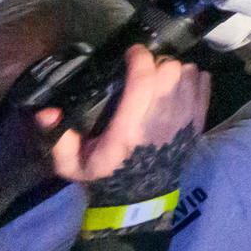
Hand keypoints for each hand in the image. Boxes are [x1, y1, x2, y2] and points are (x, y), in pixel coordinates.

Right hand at [40, 44, 209, 187]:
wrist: (138, 197)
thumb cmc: (104, 175)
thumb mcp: (71, 164)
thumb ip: (58, 138)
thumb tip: (46, 112)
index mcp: (128, 128)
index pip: (142, 79)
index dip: (138, 57)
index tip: (131, 52)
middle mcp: (160, 120)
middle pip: (169, 70)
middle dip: (156, 64)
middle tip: (144, 71)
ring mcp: (183, 121)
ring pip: (188, 73)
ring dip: (175, 71)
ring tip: (161, 79)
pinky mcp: (198, 123)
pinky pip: (204, 85)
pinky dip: (194, 78)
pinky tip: (179, 85)